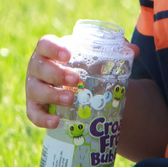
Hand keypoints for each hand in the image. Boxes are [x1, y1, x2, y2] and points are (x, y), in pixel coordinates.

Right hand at [25, 36, 139, 129]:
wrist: (75, 87)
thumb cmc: (83, 66)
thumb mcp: (96, 56)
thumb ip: (115, 50)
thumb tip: (134, 50)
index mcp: (49, 50)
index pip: (44, 44)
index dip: (53, 48)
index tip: (68, 55)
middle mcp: (37, 67)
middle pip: (39, 67)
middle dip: (56, 74)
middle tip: (75, 79)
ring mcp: (33, 88)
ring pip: (35, 90)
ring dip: (51, 95)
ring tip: (70, 99)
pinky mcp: (34, 107)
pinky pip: (33, 114)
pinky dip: (43, 119)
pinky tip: (56, 122)